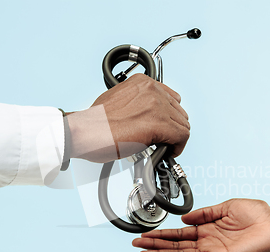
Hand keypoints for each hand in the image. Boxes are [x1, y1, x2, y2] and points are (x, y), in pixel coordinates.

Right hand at [67, 74, 189, 162]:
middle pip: (179, 111)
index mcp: (142, 82)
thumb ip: (137, 103)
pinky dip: (178, 146)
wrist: (86, 132)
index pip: (171, 98)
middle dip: (173, 127)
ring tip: (164, 146)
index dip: (169, 116)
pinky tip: (168, 151)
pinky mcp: (159, 123)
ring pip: (183, 123)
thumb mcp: (118, 100)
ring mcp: (157, 106)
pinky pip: (182, 135)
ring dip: (175, 137)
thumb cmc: (95, 122)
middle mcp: (152, 90)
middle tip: (163, 139)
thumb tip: (145, 117)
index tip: (165, 126)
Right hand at [132, 199, 269, 251]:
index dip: (163, 234)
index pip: (180, 233)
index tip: (147, 234)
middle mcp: (207, 241)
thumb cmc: (257, 214)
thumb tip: (185, 217)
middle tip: (136, 245)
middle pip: (175, 244)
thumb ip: (204, 213)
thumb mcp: (225, 206)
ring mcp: (212, 251)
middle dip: (155, 245)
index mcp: (208, 228)